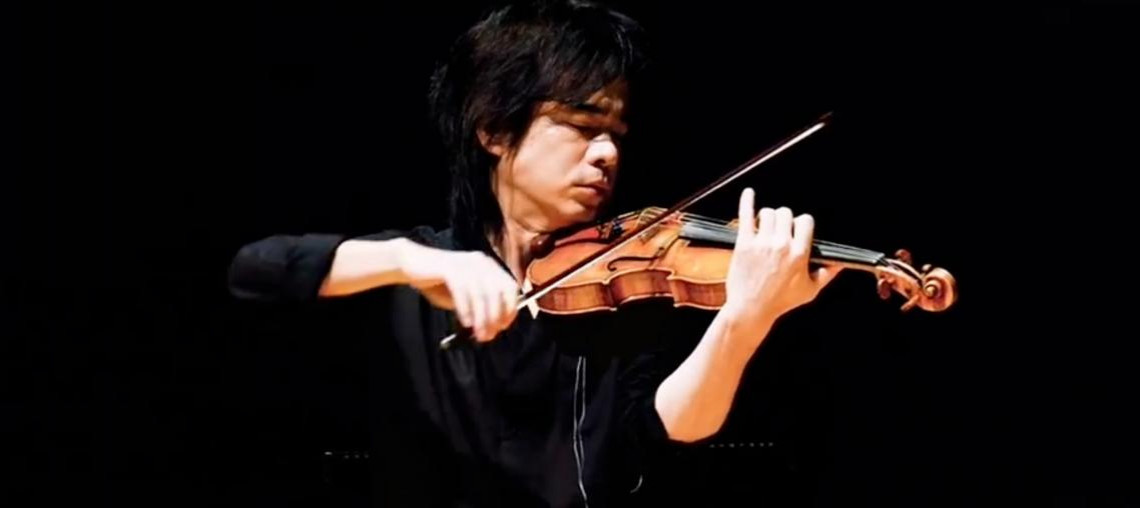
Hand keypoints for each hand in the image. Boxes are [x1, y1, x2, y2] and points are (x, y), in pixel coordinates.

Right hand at [399, 243, 519, 341]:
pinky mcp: (449, 267)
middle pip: (497, 291)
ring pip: (481, 293)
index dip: (510, 308)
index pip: (510, 287)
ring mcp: (465, 263)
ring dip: (482, 317)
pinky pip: (462, 290)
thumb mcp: (465, 296)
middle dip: (495, 317)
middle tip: (488, 335)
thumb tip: (493, 327)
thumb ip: (479, 307)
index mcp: (489, 267)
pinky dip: (466, 308)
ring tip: (478, 334)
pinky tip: (466, 322)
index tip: (503, 327)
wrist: (412, 264)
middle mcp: (481, 262)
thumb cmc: (439, 283)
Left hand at [722, 188, 841, 338]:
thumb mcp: (810, 291)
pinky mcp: (744, 244)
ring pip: (768, 213)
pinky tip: (749, 193)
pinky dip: (747, 202)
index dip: (802, 223)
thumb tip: (840, 264)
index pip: (805, 221)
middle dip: (785, 219)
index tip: (798, 229)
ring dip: (769, 217)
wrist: (751, 310)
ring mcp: (762, 243)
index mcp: (799, 253)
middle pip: (786, 213)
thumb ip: (826, 274)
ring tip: (766, 227)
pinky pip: (746, 216)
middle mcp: (781, 245)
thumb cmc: (779, 302)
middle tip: (780, 229)